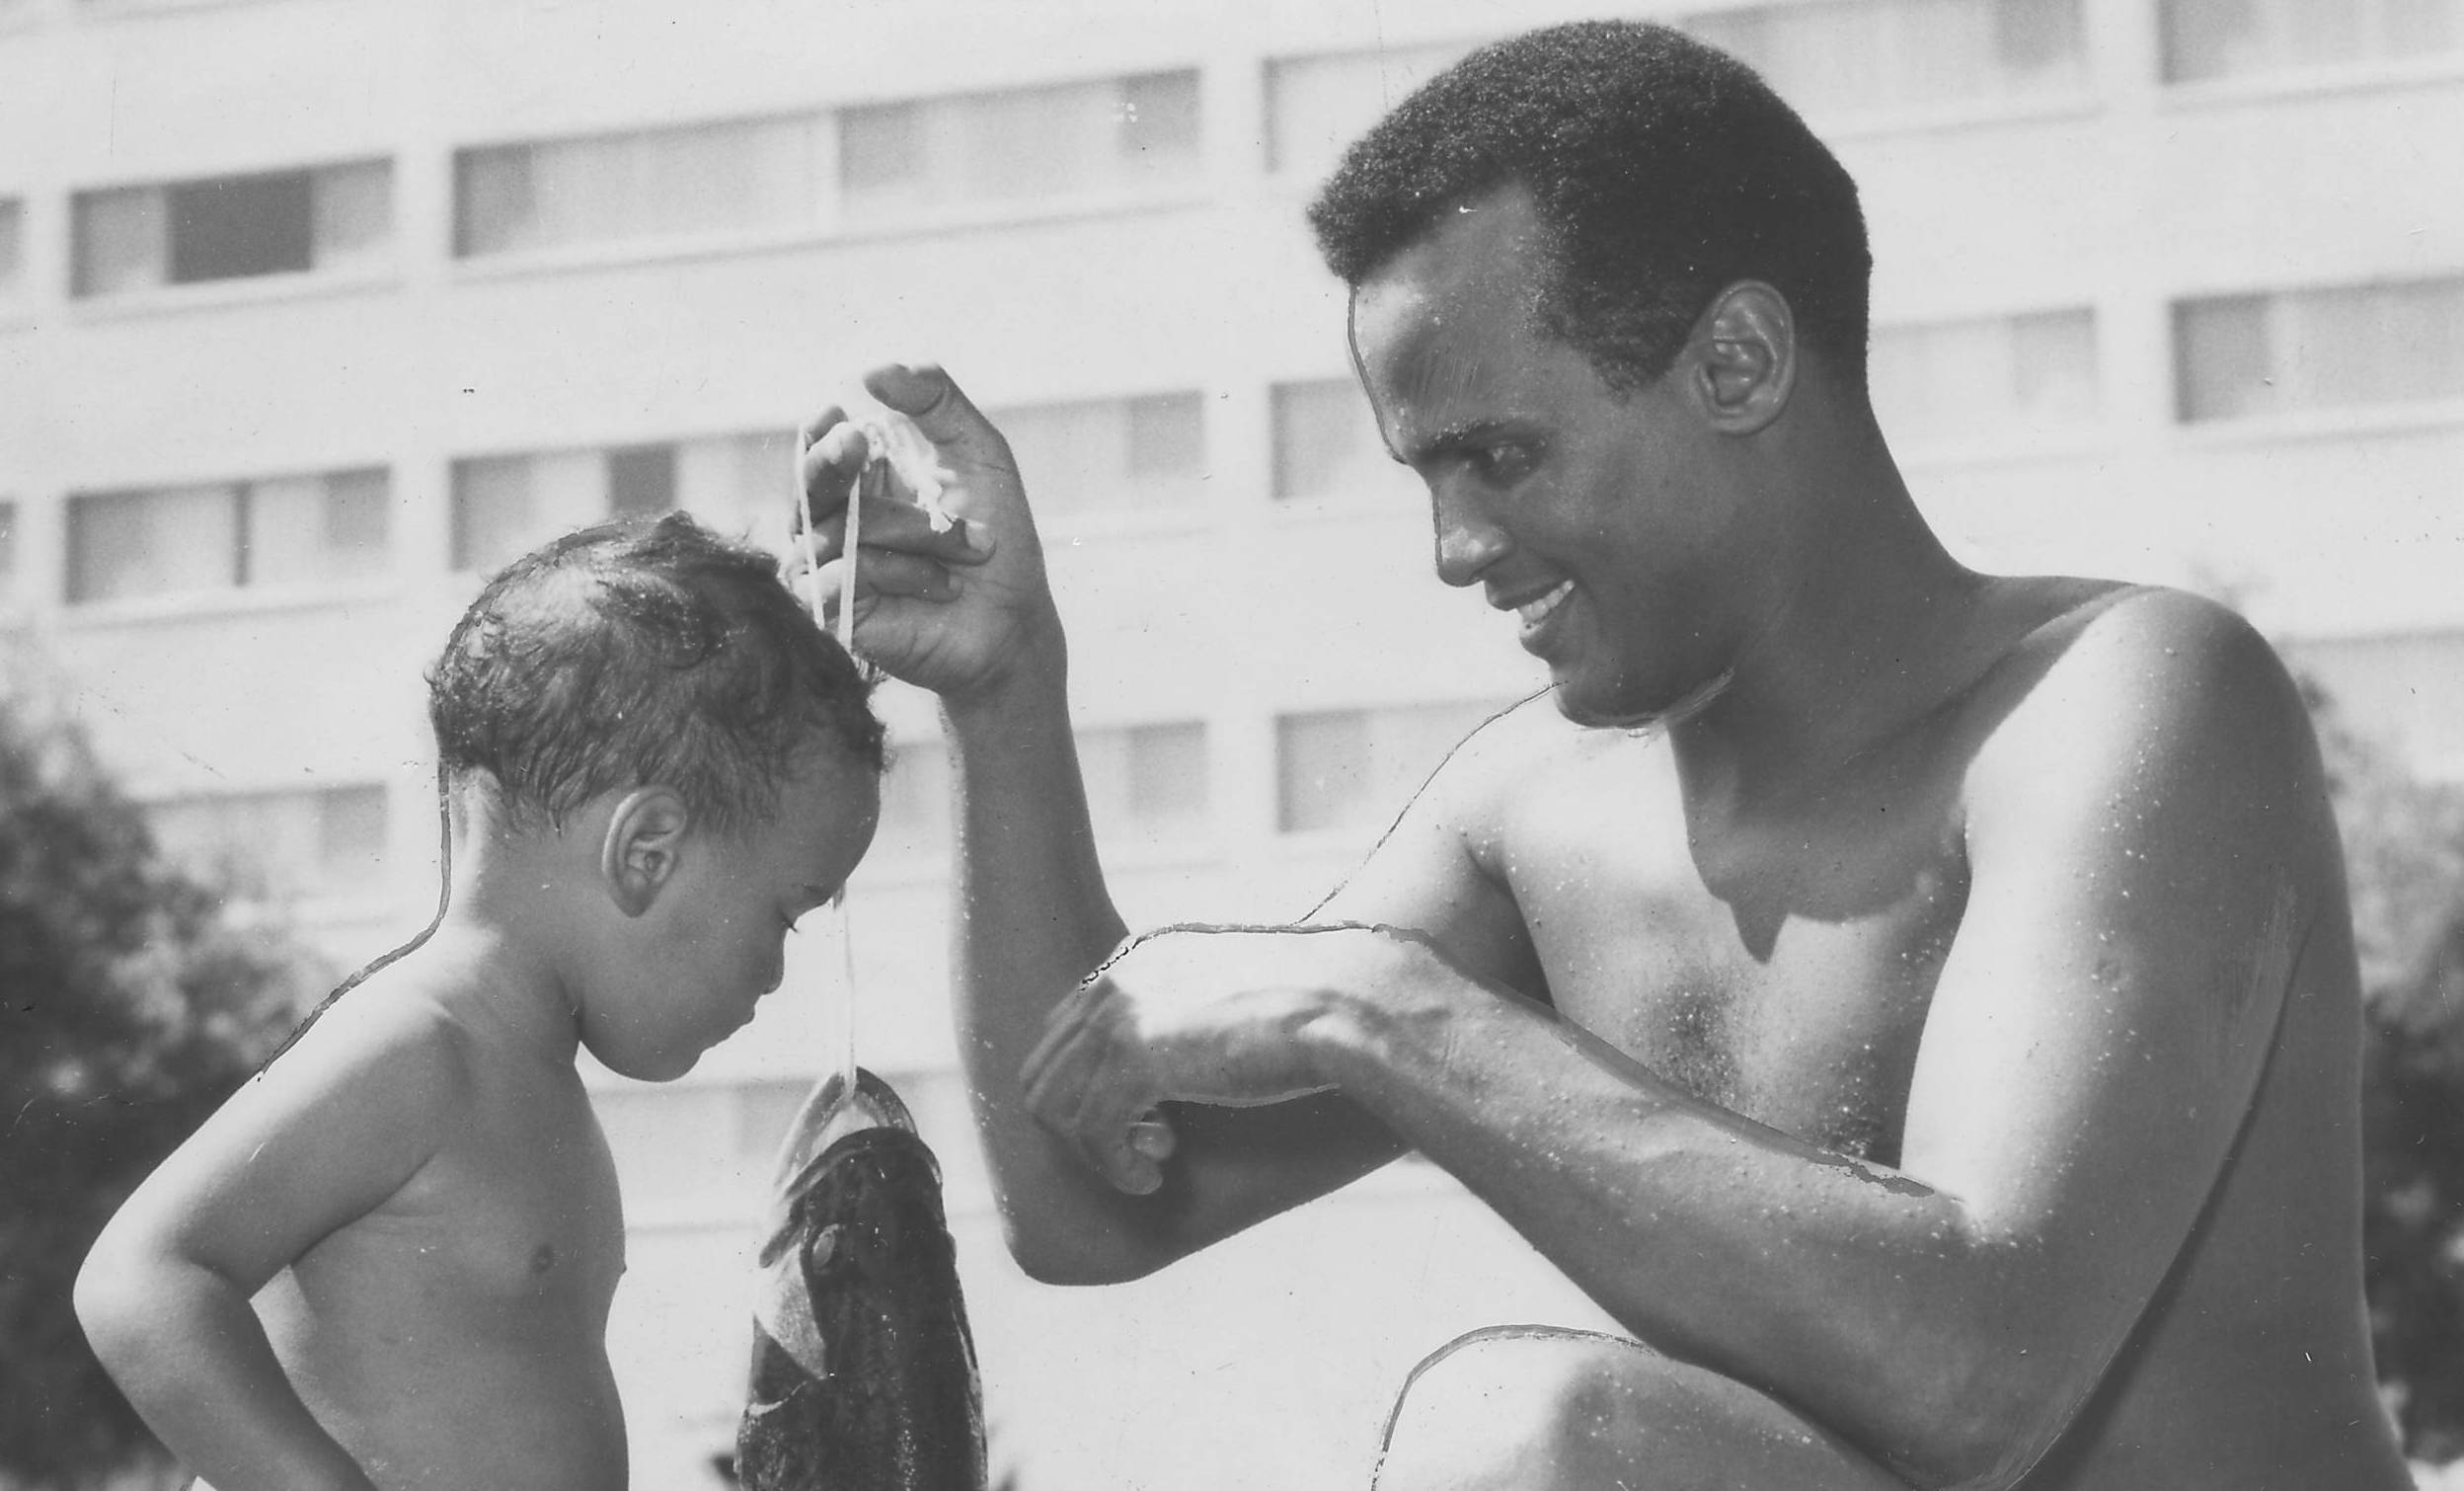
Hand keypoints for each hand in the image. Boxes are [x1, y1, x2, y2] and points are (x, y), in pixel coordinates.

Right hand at [796, 364, 1059, 702]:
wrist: (1013, 621)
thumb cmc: (998, 540)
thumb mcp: (978, 454)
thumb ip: (936, 401)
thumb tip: (873, 370)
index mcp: (866, 477)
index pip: (820, 442)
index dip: (823, 428)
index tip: (845, 415)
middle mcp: (838, 518)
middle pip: (807, 480)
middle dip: (830, 459)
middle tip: (857, 444)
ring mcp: (830, 566)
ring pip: (837, 529)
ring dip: (913, 532)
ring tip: (968, 548)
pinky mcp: (833, 612)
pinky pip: (838, 576)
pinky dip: (898, 573)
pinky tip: (939, 585)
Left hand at [1020, 923, 1402, 1194]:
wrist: (1350, 1006)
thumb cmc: (1318, 1006)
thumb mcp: (1238, 996)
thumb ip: (1195, 1015)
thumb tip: (1180, 1057)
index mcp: (1139, 957)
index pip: (1068, 1029)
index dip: (1095, 1088)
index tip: (1152, 1119)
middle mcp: (1118, 977)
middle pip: (1046, 1068)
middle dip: (1086, 1120)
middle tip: (1152, 1144)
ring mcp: (1121, 1015)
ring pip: (1053, 1104)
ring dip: (1097, 1148)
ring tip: (1154, 1159)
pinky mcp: (1135, 1058)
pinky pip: (1092, 1133)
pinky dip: (1115, 1169)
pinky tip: (1151, 1181)